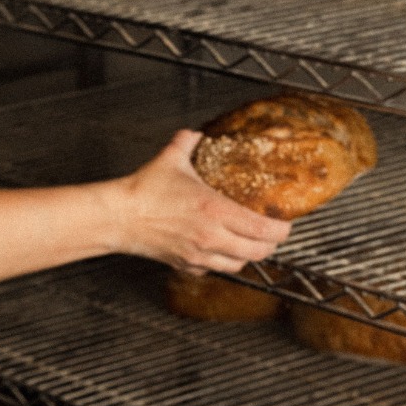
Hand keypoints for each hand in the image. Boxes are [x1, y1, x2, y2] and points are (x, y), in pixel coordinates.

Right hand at [113, 130, 290, 273]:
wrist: (118, 218)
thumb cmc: (143, 192)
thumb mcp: (171, 159)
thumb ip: (188, 143)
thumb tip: (195, 134)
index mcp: (215, 211)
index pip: (262, 229)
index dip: (281, 230)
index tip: (286, 223)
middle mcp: (211, 237)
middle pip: (257, 253)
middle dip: (270, 245)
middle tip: (274, 235)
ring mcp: (198, 255)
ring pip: (238, 266)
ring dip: (248, 256)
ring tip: (251, 245)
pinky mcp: (185, 265)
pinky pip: (213, 271)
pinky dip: (222, 263)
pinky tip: (220, 251)